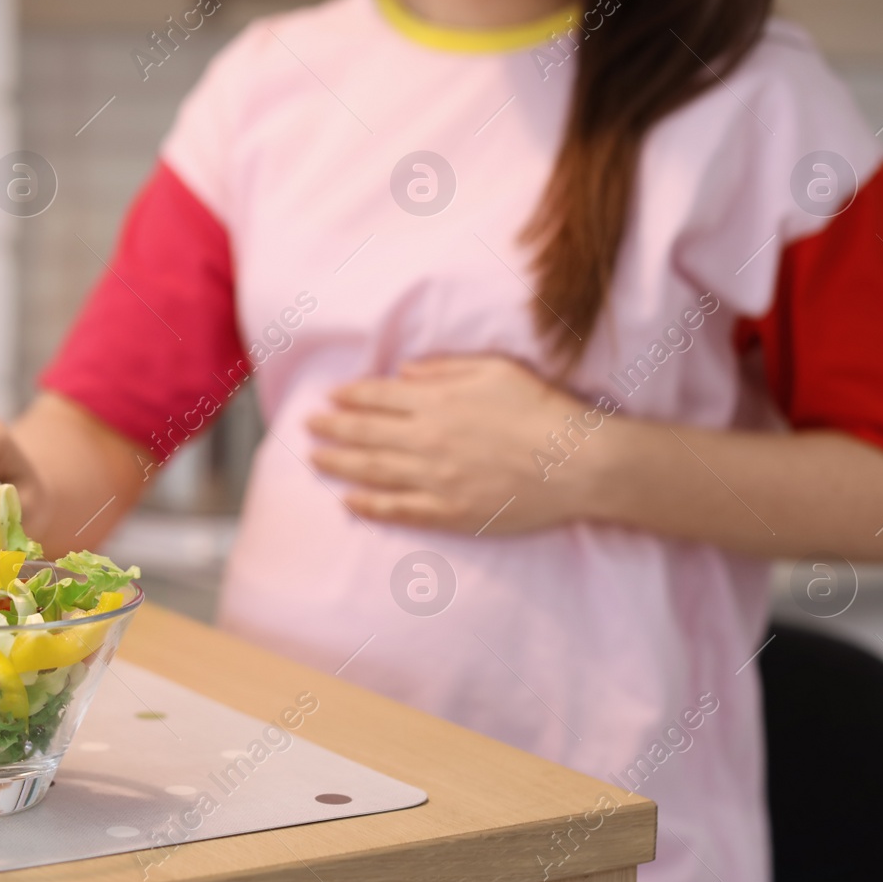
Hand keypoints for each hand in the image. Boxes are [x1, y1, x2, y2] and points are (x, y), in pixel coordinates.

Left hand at [307, 355, 596, 535]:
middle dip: (332, 428)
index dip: (350, 397)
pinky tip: (348, 503)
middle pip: (366, 433)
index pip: (379, 397)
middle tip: (307, 428)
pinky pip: (399, 510)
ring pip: (373, 471)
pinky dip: (369, 507)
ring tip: (315, 460)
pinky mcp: (449, 512)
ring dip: (339, 464)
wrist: (576, 462)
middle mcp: (428, 439)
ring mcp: (436, 478)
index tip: (330, 398)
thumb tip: (404, 374)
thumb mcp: (495, 370)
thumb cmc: (542, 410)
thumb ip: (444, 369)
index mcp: (438, 401)